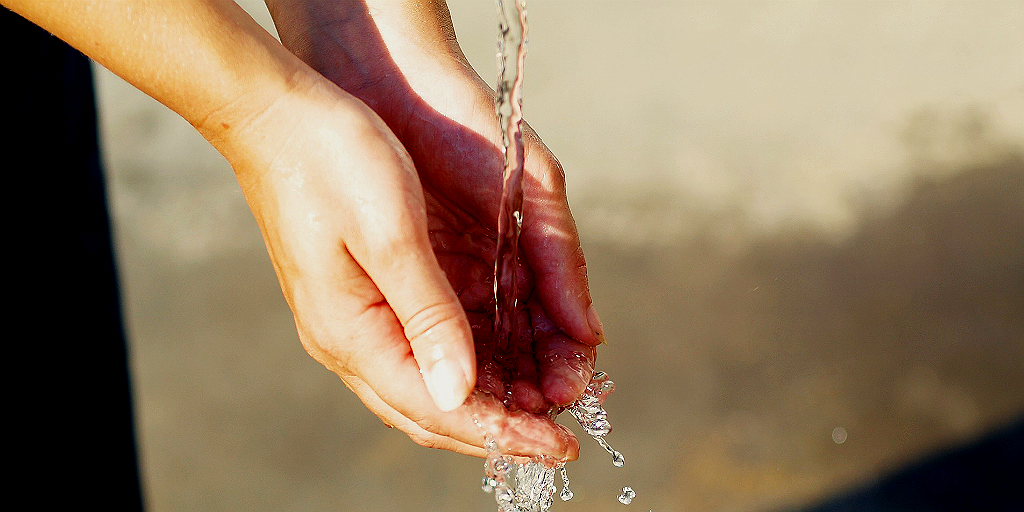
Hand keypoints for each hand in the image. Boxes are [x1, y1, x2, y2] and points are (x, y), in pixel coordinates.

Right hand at [265, 0, 605, 454]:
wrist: (275, 113)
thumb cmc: (332, 159)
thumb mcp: (392, 234)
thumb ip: (428, 316)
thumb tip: (459, 393)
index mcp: (352, 332)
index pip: (437, 408)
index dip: (503, 433)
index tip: (559, 448)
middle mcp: (348, 339)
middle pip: (432, 411)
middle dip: (499, 429)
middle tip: (559, 439)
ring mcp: (352, 319)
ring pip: (428, 384)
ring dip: (487, 400)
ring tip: (544, 403)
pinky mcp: (363, 295)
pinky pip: (421, 349)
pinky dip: (468, 364)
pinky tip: (504, 361)